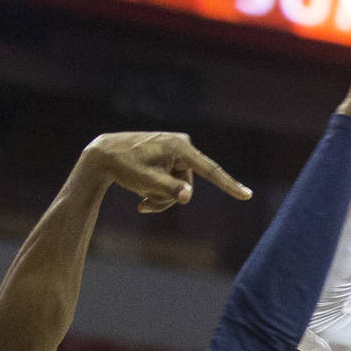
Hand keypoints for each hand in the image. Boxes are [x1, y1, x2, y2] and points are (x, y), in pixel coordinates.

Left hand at [81, 132, 251, 211]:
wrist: (103, 154)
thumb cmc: (124, 166)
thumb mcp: (146, 182)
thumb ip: (169, 190)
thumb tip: (188, 196)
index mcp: (180, 147)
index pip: (210, 170)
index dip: (229, 185)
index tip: (247, 195)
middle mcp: (181, 143)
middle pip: (188, 183)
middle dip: (169, 198)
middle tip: (144, 207)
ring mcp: (175, 147)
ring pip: (179, 183)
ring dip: (162, 196)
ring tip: (140, 202)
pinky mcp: (168, 151)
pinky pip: (172, 177)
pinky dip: (159, 188)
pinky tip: (141, 195)